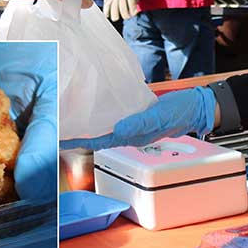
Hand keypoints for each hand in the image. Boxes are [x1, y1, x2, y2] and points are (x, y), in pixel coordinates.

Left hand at [59, 87, 216, 150]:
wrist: (195, 107)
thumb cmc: (179, 113)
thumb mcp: (160, 116)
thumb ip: (140, 123)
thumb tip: (118, 129)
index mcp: (131, 136)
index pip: (96, 140)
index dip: (76, 140)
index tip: (56, 138)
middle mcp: (126, 133)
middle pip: (94, 136)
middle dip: (74, 133)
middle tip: (52, 125)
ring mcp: (129, 125)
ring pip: (101, 127)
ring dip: (84, 125)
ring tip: (65, 117)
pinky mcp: (133, 114)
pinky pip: (110, 117)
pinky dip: (97, 114)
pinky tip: (90, 108)